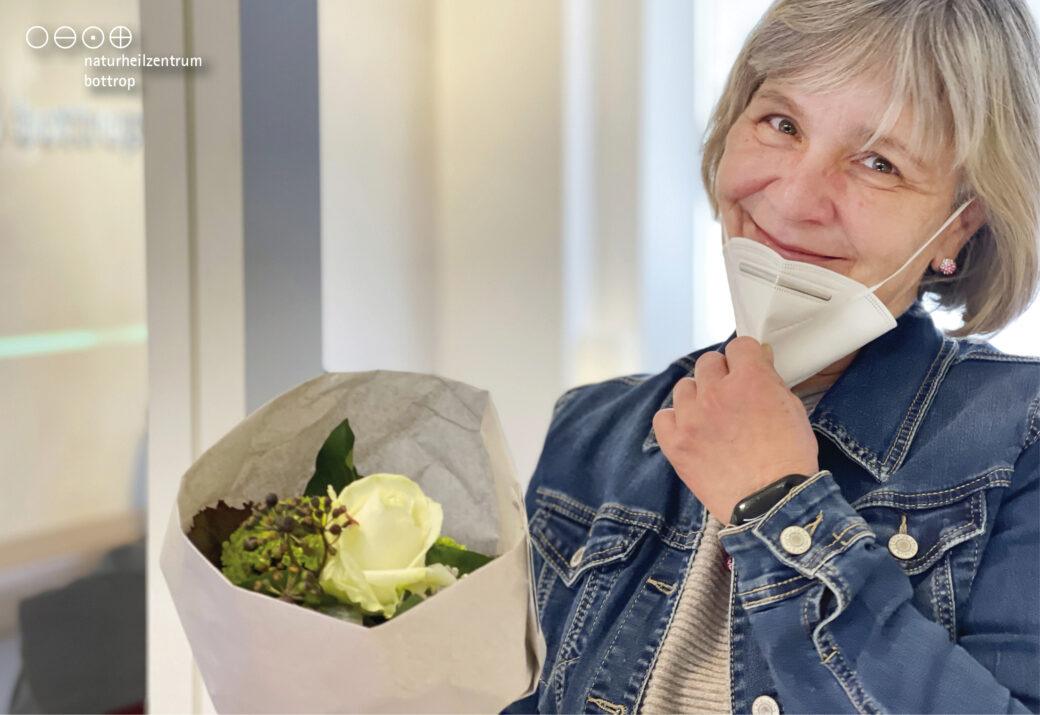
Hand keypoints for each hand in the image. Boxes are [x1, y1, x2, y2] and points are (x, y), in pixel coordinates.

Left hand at [652, 337, 818, 523]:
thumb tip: (758, 359)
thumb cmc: (789, 459)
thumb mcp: (793, 409)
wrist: (772, 505)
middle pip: (708, 362)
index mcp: (750, 380)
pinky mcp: (676, 444)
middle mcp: (716, 393)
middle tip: (731, 396)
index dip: (746, 357)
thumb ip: (771, 380)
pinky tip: (689, 430)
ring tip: (711, 417)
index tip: (747, 368)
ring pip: (684, 387)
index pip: (739, 345)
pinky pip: (662, 417)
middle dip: (721, 375)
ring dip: (697, 397)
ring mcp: (692, 419)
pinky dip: (674, 421)